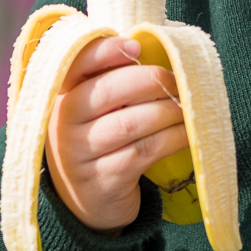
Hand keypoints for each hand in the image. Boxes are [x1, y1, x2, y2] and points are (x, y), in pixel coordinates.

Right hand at [47, 36, 186, 231]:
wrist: (86, 202)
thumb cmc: (101, 139)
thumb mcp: (98, 109)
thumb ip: (114, 79)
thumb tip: (159, 50)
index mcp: (62, 95)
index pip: (76, 63)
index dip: (105, 51)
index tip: (136, 47)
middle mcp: (62, 123)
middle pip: (110, 91)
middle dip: (153, 81)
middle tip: (179, 82)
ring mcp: (79, 154)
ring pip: (132, 122)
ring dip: (169, 111)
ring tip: (189, 107)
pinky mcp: (102, 181)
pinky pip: (145, 151)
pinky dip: (174, 138)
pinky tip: (188, 133)